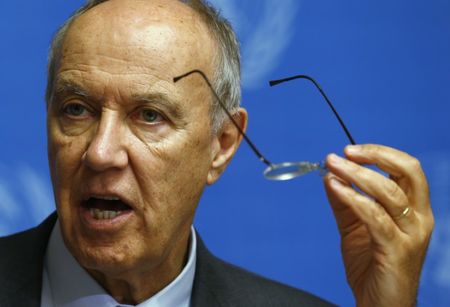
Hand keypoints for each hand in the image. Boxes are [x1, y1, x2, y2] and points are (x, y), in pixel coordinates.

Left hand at [323, 144, 433, 306]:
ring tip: (332, 166)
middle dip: (376, 156)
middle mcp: (419, 219)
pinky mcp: (396, 250)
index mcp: (414, 210)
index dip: (380, 153)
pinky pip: (374, 217)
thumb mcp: (354, 227)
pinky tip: (334, 187)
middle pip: (409, 172)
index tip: (349, 150)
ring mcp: (411, 235)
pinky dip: (353, 198)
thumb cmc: (371, 266)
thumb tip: (329, 174)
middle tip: (344, 152)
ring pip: (389, 192)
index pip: (407, 169)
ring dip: (357, 174)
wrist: (379, 306)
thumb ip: (344, 202)